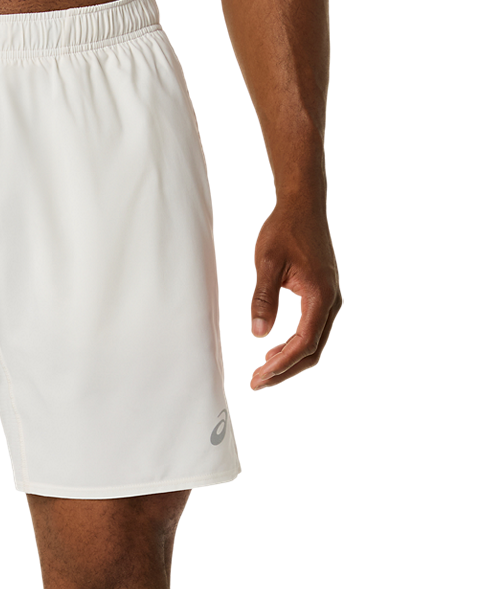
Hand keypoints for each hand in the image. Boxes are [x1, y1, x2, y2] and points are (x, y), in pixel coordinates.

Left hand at [249, 200, 342, 390]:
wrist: (303, 206)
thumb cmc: (285, 230)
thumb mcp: (267, 262)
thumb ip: (264, 298)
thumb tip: (259, 333)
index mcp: (320, 294)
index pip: (304, 343)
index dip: (281, 365)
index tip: (259, 377)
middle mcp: (331, 300)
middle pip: (313, 350)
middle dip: (285, 370)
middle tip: (257, 382)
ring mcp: (330, 299)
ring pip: (315, 343)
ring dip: (289, 361)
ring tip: (262, 371)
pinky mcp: (324, 296)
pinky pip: (314, 330)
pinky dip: (295, 346)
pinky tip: (273, 351)